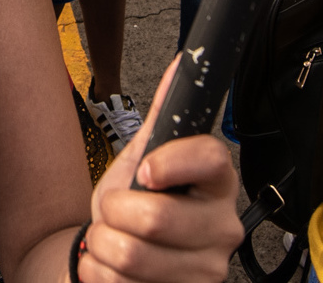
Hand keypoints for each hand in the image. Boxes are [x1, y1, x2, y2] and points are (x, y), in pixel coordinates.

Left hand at [78, 57, 243, 281]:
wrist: (118, 257)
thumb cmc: (136, 203)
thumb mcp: (144, 157)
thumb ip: (163, 114)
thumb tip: (183, 60)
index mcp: (217, 184)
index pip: (210, 159)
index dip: (170, 163)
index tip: (143, 171)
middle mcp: (222, 228)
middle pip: (155, 217)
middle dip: (110, 213)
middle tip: (114, 213)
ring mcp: (207, 271)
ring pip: (131, 255)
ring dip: (101, 247)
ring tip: (112, 240)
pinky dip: (100, 275)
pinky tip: (112, 269)